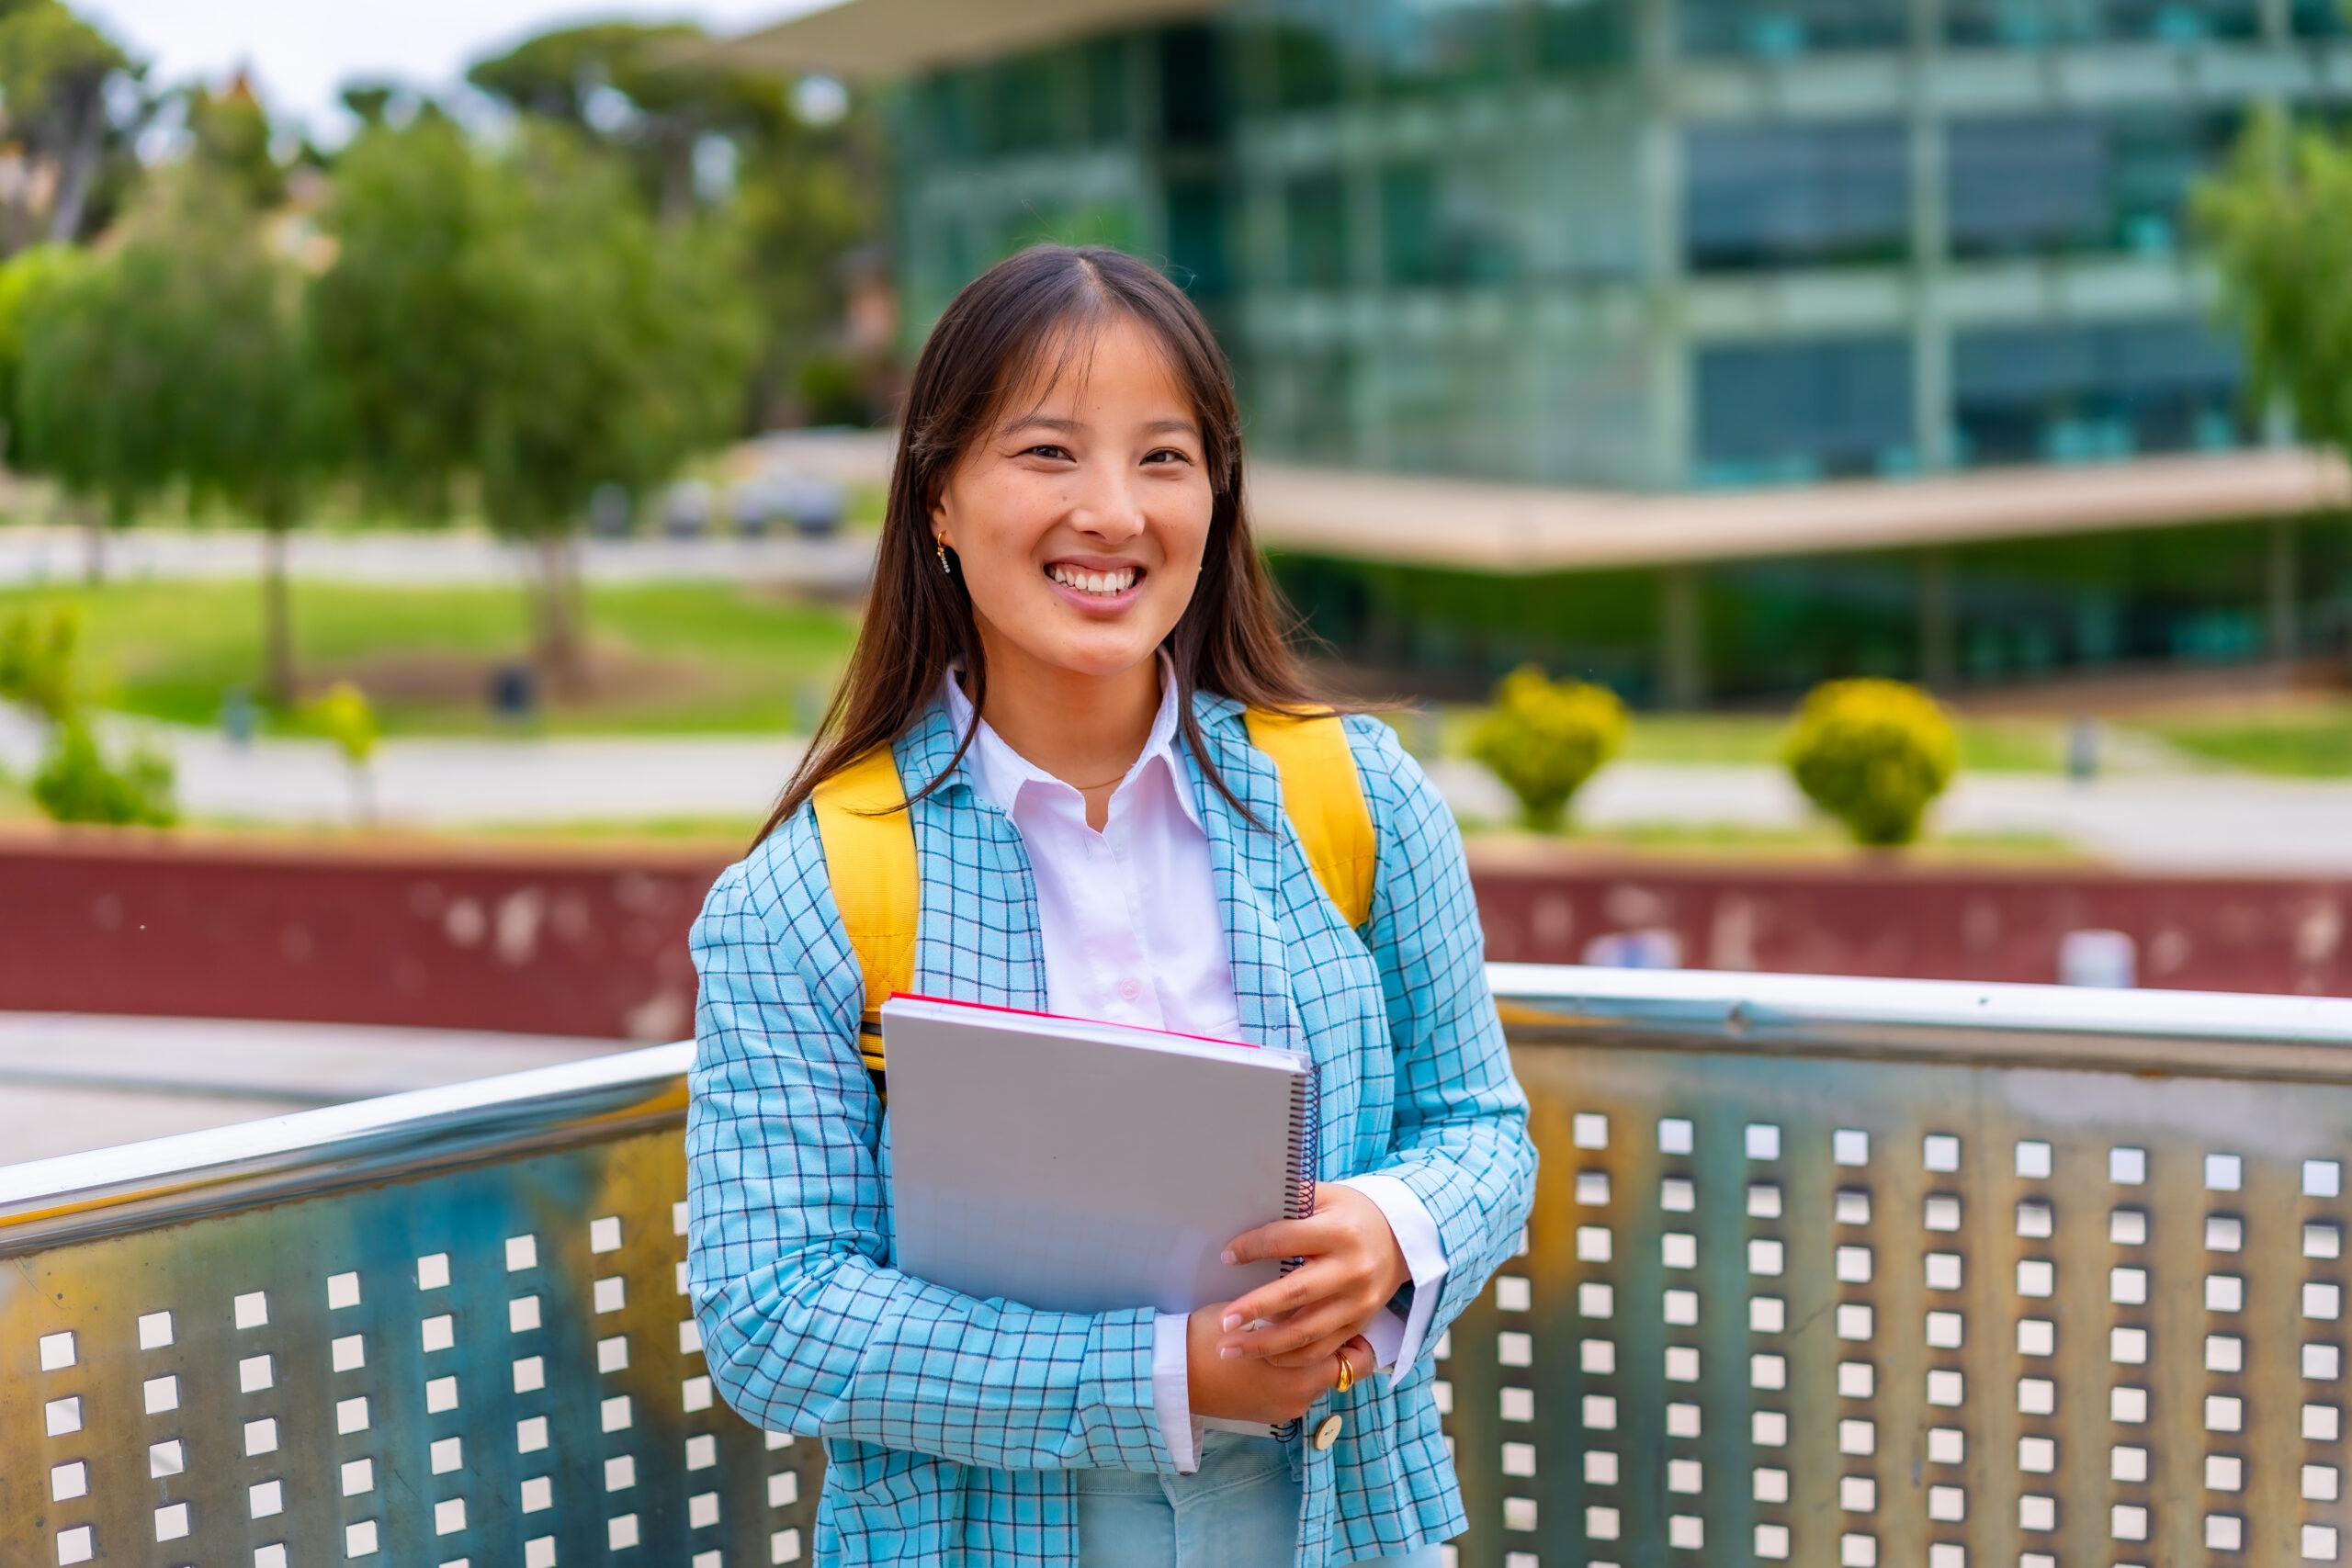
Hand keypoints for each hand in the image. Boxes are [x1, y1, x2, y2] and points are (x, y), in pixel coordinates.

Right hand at [1186, 1304, 1373, 1424]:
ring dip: (1314, 1361)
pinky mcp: (1269, 1415)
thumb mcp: (1260, 1317)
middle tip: (1327, 1320)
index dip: (1360, 1337)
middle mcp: (1302, 1397)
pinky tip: (1277, 1355)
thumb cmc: (1212, 1335)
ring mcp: (1285, 1410)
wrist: (1173, 1373)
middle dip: (1338, 1348)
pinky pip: (1296, 1391)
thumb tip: (1318, 1304)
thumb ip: (1296, 1316)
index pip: (1359, 1359)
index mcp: (1305, 1372)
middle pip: (1341, 1372)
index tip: (1351, 1316)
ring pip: (1317, 1381)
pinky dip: (1294, 1374)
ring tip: (1298, 1333)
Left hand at [1214, 1183, 1409, 1370]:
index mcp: (1339, 1232)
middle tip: (1221, 1321)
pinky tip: (1263, 1358)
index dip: (1251, 1248)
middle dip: (1254, 1309)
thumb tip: (1241, 1209)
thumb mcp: (1327, 1196)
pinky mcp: (1359, 1324)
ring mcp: (1358, 1302)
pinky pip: (1322, 1350)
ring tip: (1229, 1349)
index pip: (1285, 1240)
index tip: (1225, 1257)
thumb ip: (1291, 1203)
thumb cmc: (1351, 1214)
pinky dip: (1290, 1358)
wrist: (1401, 1239)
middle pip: (1296, 1294)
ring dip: (1265, 1345)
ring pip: (1307, 1332)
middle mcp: (1352, 1269)